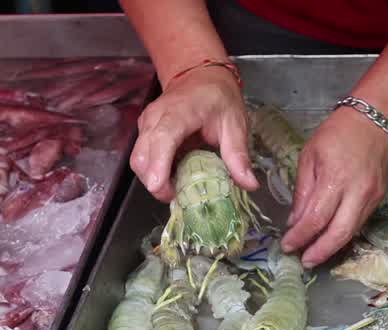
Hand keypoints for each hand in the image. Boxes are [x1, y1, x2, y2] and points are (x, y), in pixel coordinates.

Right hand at [129, 67, 258, 201]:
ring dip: (154, 179)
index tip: (160, 188)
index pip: (162, 138)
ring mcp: (147, 124)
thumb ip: (238, 155)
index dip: (158, 165)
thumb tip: (249, 184)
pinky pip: (142, 157)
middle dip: (155, 182)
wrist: (201, 75)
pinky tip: (173, 174)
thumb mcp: (235, 124)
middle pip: (142, 156)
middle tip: (179, 195)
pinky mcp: (144, 132)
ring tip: (178, 187)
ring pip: (138, 160)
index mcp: (179, 112)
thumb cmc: (218, 97)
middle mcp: (156, 117)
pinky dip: (154, 172)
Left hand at [281, 107, 387, 267]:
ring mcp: (371, 197)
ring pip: (351, 232)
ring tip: (315, 254)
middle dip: (320, 252)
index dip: (300, 237)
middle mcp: (356, 193)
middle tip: (304, 261)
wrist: (375, 120)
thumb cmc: (337, 133)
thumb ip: (303, 192)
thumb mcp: (309, 157)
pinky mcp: (379, 198)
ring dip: (332, 247)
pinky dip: (344, 233)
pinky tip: (331, 237)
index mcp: (335, 179)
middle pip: (338, 234)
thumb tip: (295, 221)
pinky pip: (359, 222)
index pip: (315, 219)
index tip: (287, 246)